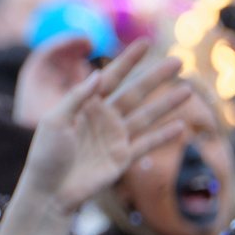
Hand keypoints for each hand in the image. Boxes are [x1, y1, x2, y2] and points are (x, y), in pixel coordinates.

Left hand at [18, 41, 186, 213]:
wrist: (49, 192)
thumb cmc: (46, 155)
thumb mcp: (54, 120)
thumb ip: (76, 97)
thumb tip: (98, 73)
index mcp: (85, 105)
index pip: (111, 77)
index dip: (128, 61)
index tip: (145, 42)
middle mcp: (104, 118)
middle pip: (135, 93)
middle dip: (156, 77)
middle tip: (178, 62)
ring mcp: (115, 138)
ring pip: (146, 116)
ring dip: (167, 104)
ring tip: (188, 90)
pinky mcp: (122, 158)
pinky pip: (147, 144)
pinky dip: (163, 136)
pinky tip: (181, 126)